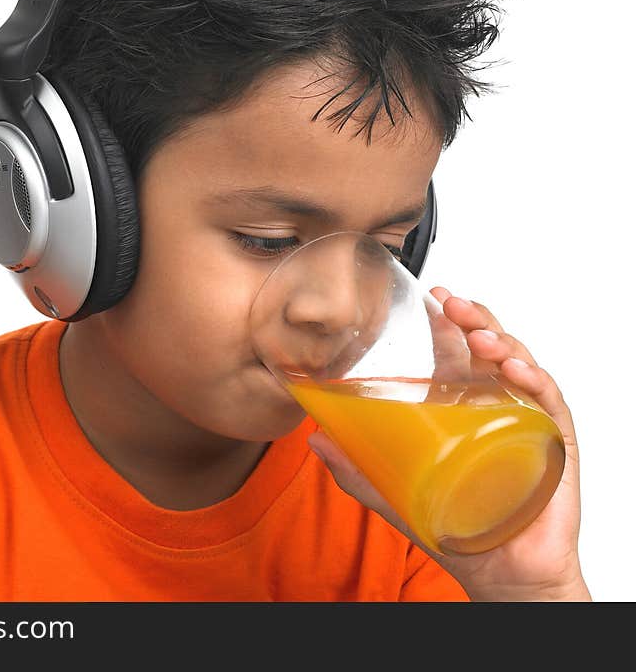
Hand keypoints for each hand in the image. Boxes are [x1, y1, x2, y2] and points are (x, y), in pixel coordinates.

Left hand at [308, 286, 590, 601]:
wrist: (499, 570)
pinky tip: (515, 369)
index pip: (456, 350)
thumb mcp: (394, 490)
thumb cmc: (455, 524)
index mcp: (460, 404)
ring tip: (479, 336)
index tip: (431, 297)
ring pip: (517, 362)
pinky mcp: (552, 440)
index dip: (447, 320)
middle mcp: (493, 402)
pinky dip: (534, 379)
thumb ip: (355, 466)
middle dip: (472, 317)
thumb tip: (314, 438)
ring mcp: (523, 417)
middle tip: (450, 305)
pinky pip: (549, 400)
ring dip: (500, 341)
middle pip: (487, 345)